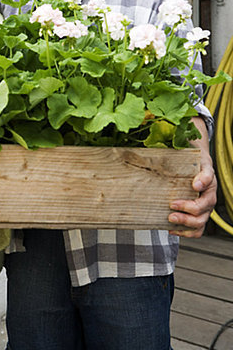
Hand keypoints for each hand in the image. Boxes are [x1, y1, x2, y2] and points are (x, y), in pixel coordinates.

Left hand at [168, 117, 216, 237]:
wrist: (193, 161)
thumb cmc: (185, 153)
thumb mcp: (180, 143)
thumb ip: (169, 138)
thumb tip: (150, 125)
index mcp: (206, 170)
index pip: (209, 175)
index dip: (203, 181)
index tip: (193, 184)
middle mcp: (209, 189)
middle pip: (206, 203)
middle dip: (189, 207)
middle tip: (171, 205)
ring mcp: (205, 203)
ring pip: (203, 219)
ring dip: (187, 222)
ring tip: (170, 218)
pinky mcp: (198, 213)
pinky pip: (198, 228)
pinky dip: (187, 232)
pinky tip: (172, 230)